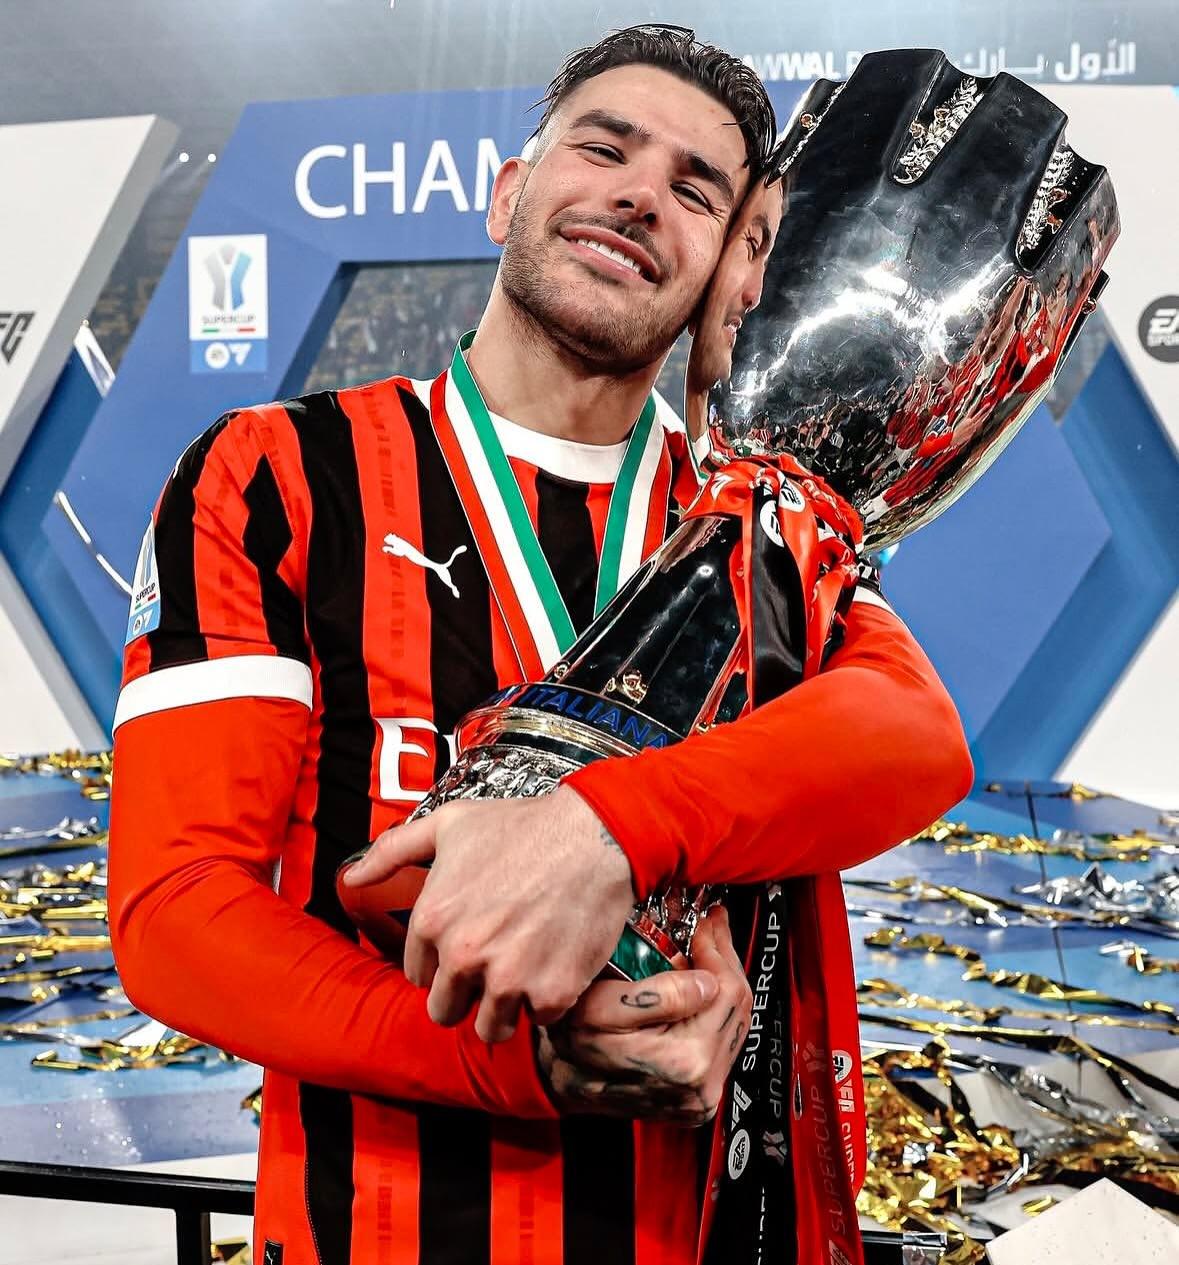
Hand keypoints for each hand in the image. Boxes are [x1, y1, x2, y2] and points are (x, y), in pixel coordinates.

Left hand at [341, 785, 635, 1041]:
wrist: (594, 835)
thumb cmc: (521, 826)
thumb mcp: (449, 824)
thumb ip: (393, 851)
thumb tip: (352, 876)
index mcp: (432, 921)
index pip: (418, 975)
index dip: (443, 960)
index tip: (467, 943)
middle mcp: (464, 956)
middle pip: (446, 1011)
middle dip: (467, 992)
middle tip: (496, 961)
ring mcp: (509, 979)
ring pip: (491, 1028)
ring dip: (505, 1006)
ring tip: (525, 967)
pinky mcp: (552, 993)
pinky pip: (539, 1020)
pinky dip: (548, 999)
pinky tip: (556, 961)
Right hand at [538, 907, 751, 1125]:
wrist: (562, 1083)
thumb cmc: (574, 1045)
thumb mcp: (602, 1008)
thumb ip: (659, 995)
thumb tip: (707, 982)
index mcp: (686, 1062)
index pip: (728, 992)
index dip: (718, 948)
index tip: (706, 922)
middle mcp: (702, 1087)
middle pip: (738, 1006)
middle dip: (725, 959)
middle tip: (712, 926)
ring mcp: (702, 1097)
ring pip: (736, 1023)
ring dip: (724, 982)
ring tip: (707, 948)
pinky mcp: (698, 1098)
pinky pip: (725, 1043)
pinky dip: (717, 1009)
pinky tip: (701, 984)